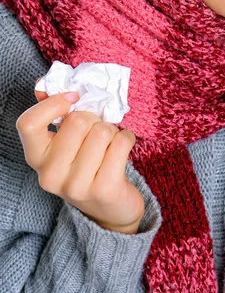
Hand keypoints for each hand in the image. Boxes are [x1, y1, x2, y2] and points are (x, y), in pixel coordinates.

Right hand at [16, 90, 143, 233]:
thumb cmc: (86, 164)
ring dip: (112, 131)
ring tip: (109, 144)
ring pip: (102, 131)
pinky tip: (122, 150)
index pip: (28, 123)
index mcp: (36, 157)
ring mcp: (76, 185)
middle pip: (78, 121)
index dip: (53, 103)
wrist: (110, 208)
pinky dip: (127, 139)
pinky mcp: (104, 189)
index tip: (73, 97)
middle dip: (95, 118)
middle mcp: (50, 175)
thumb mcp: (65, 141)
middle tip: (98, 131)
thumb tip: (43, 83)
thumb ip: (53, 111)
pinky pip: (121, 142)